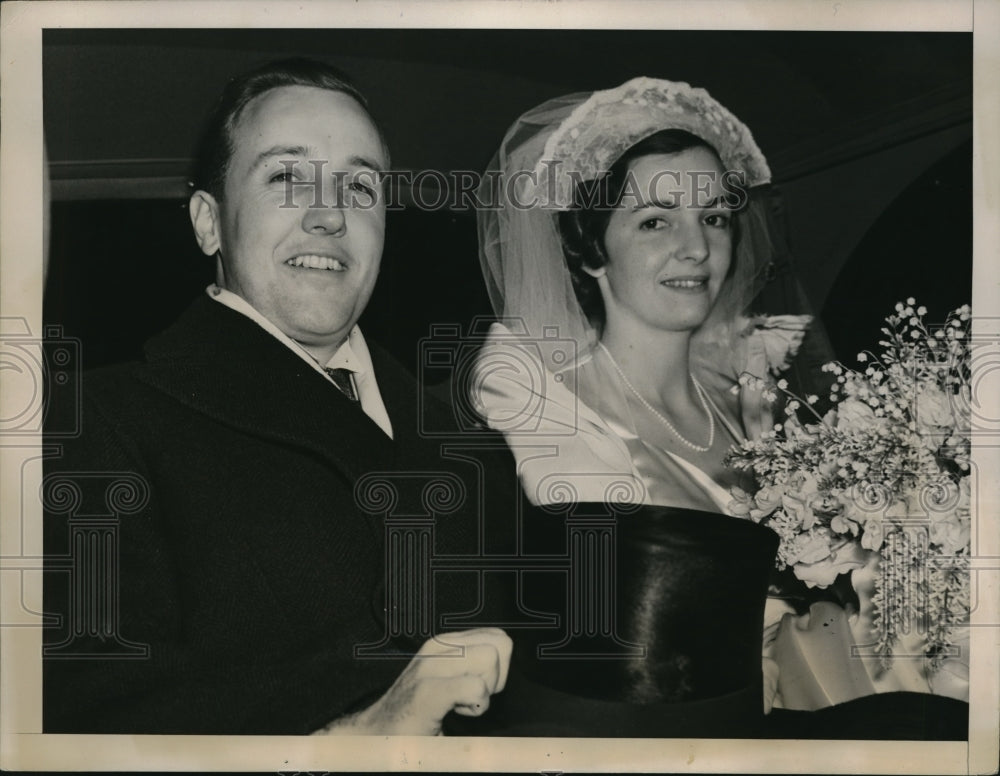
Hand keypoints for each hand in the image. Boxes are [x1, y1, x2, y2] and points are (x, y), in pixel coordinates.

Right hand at [316, 627, 511, 735]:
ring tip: (459, 704)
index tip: (477, 687)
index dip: (499, 667)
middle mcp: (438, 646)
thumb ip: (473, 663)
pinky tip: (455, 713)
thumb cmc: (417, 711)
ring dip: (485, 691)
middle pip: (499, 645)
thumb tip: (507, 657)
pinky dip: (476, 706)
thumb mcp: (450, 677)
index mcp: (446, 642)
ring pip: (490, 659)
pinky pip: (475, 688)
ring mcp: (430, 666)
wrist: (377, 735)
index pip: (498, 637)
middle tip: (470, 698)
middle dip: (496, 677)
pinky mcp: (427, 692)